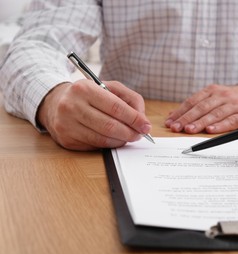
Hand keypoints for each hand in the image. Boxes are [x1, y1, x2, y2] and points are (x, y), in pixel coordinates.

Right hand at [37, 80, 151, 150]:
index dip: (134, 119)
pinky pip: (95, 145)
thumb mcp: (108, 88)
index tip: (146, 126)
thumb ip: (130, 99)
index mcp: (84, 89)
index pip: (116, 107)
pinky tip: (114, 139)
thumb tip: (142, 119)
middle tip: (140, 134)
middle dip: (130, 132)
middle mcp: (72, 106)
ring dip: (121, 140)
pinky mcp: (66, 140)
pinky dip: (109, 144)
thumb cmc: (88, 95)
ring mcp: (67, 124)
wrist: (55, 103)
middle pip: (110, 126)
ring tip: (129, 136)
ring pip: (103, 139)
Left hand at [165, 83, 237, 133]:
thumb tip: (172, 116)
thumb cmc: (230, 99)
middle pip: (202, 107)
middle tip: (176, 128)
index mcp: (212, 90)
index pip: (192, 101)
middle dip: (187, 118)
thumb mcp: (213, 96)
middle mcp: (222, 95)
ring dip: (201, 123)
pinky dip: (220, 126)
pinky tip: (210, 131)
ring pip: (214, 114)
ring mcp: (234, 105)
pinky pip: (230, 121)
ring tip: (189, 130)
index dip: (180, 112)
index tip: (170, 122)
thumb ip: (194, 105)